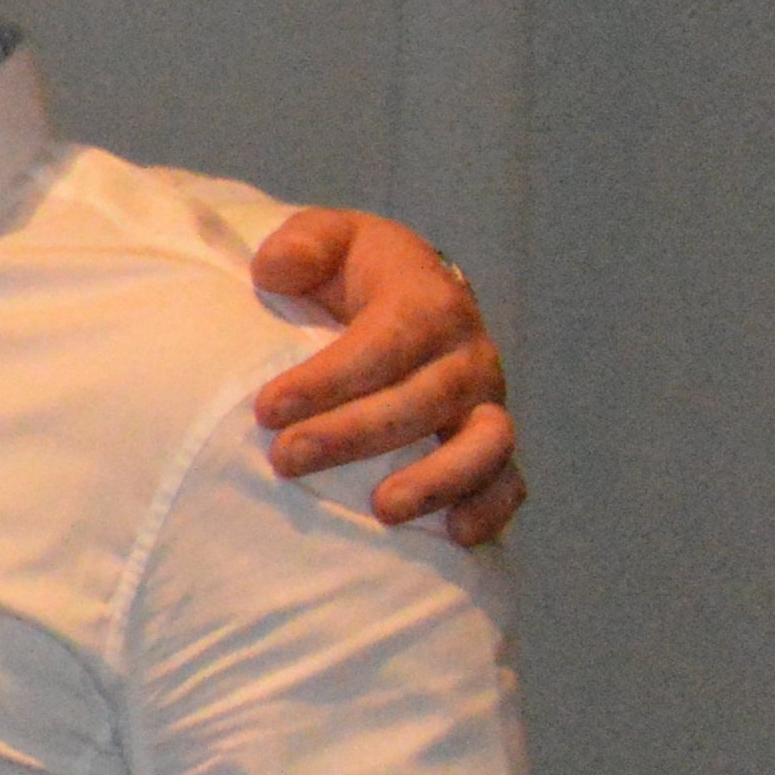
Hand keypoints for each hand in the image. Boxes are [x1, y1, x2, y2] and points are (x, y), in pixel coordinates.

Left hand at [244, 207, 520, 543]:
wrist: (410, 294)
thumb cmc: (355, 273)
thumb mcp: (328, 238)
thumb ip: (302, 244)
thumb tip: (274, 271)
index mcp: (427, 301)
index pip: (385, 342)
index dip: (328, 378)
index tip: (266, 409)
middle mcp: (467, 353)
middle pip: (424, 400)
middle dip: (354, 435)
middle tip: (286, 460)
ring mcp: (485, 402)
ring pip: (485, 443)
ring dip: (437, 479)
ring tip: (382, 510)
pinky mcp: (491, 443)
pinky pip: (507, 481)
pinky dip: (489, 509)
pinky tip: (454, 536)